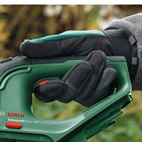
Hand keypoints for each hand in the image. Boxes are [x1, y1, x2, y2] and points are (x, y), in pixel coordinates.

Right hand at [20, 27, 135, 105]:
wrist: (117, 47)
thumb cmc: (88, 43)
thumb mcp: (68, 41)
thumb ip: (47, 47)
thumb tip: (24, 47)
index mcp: (53, 77)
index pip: (42, 92)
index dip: (46, 89)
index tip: (47, 84)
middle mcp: (65, 90)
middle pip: (65, 93)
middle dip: (78, 75)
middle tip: (87, 61)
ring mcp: (81, 96)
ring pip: (84, 92)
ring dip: (95, 71)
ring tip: (101, 57)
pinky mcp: (98, 100)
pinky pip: (100, 94)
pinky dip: (106, 77)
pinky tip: (110, 69)